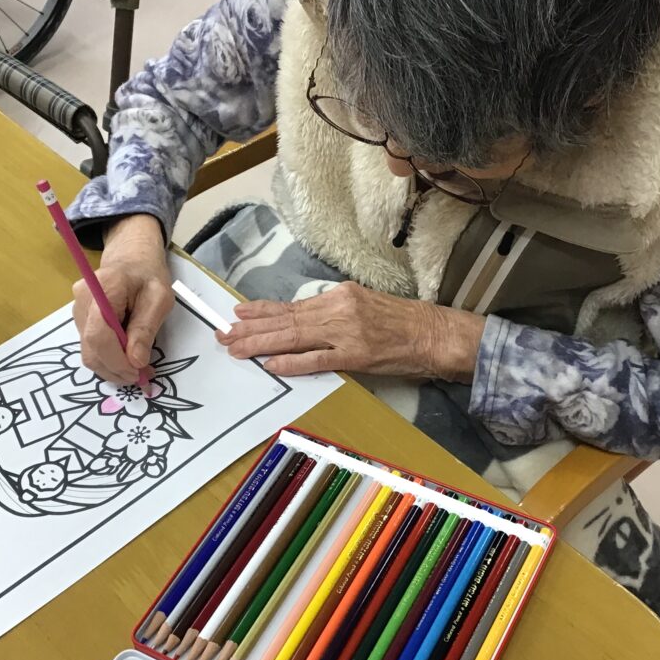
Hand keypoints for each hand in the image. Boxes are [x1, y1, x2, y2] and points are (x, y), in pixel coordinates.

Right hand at [72, 214, 171, 383]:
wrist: (131, 258)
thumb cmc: (148, 275)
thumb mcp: (159, 298)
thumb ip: (146, 328)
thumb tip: (136, 361)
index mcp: (104, 288)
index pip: (99, 334)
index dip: (116, 360)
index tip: (138, 373)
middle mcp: (82, 300)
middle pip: (90, 347)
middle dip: (115, 369)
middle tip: (141, 377)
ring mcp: (77, 310)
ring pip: (89, 351)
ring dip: (112, 366)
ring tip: (137, 368)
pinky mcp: (80, 320)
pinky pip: (90, 346)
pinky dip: (108, 358)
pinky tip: (126, 357)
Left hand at [217, 281, 485, 381]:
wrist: (436, 334)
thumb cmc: (403, 322)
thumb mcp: (365, 305)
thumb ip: (334, 312)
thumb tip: (303, 321)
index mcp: (340, 294)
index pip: (293, 305)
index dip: (262, 311)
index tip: (237, 315)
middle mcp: (339, 308)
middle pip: (286, 320)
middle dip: (251, 329)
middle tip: (224, 335)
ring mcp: (346, 332)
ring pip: (294, 337)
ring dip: (261, 344)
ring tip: (236, 348)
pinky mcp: (356, 355)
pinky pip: (317, 359)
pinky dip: (292, 362)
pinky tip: (270, 364)